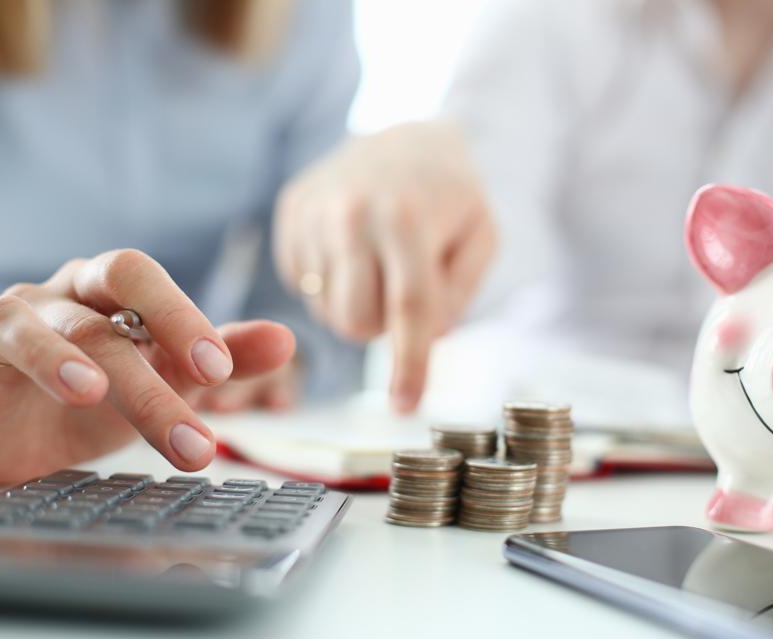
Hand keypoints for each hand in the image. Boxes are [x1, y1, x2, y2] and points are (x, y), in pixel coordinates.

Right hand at [0, 249, 294, 484]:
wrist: (22, 429)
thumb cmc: (101, 392)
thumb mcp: (166, 375)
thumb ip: (223, 356)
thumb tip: (286, 338)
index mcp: (108, 295)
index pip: (143, 283)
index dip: (180, 317)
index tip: (218, 370)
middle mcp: (56, 302)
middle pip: (97, 316)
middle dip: (141, 361)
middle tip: (188, 405)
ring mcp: (3, 331)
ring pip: (27, 332)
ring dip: (57, 358)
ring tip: (89, 393)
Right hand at [274, 122, 495, 412]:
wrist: (404, 136)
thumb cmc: (451, 196)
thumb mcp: (481, 237)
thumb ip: (459, 294)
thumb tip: (422, 338)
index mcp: (408, 217)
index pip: (409, 308)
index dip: (409, 363)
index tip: (405, 405)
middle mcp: (352, 213)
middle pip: (357, 321)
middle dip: (383, 326)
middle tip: (401, 292)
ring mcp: (314, 211)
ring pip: (328, 312)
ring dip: (358, 305)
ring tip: (378, 263)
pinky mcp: (291, 214)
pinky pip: (305, 287)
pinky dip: (332, 284)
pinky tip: (352, 249)